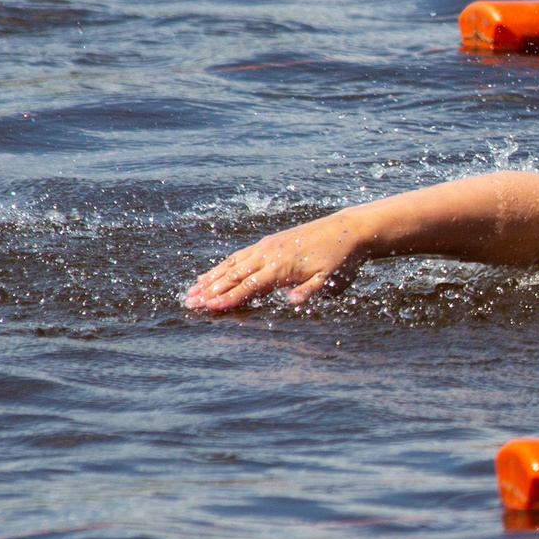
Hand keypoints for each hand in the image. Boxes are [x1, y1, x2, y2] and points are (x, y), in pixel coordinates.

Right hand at [184, 209, 373, 312]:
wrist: (349, 229)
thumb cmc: (341, 260)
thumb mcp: (331, 281)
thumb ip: (310, 291)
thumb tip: (293, 302)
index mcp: (282, 268)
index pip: (250, 287)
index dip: (229, 299)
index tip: (210, 309)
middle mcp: (269, 255)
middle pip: (234, 276)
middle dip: (210, 291)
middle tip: (189, 304)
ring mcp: (266, 247)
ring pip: (232, 265)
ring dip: (210, 279)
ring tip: (191, 291)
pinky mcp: (268, 242)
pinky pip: (239, 256)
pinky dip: (222, 266)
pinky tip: (211, 274)